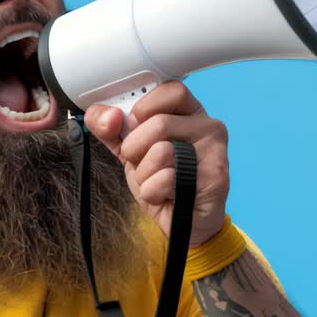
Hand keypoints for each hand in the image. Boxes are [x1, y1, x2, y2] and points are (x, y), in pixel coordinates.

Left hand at [83, 81, 229, 246]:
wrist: (185, 226)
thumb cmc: (163, 183)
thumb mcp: (131, 152)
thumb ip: (111, 130)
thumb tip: (101, 115)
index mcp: (189, 113)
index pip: (171, 89)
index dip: (145, 107)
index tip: (135, 125)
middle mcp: (208, 127)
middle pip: (160, 123)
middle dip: (136, 149)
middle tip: (142, 164)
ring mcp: (215, 152)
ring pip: (162, 152)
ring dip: (144, 175)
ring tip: (156, 182)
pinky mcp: (215, 177)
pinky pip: (166, 178)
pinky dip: (153, 192)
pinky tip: (165, 196)